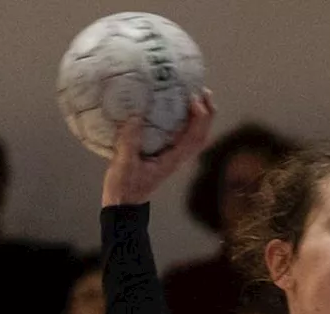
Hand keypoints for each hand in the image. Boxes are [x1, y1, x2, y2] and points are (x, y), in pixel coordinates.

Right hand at [101, 92, 214, 206]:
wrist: (123, 207)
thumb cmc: (125, 188)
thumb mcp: (124, 163)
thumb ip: (130, 140)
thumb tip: (135, 115)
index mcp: (173, 160)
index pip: (194, 136)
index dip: (199, 116)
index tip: (193, 98)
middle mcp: (178, 158)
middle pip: (201, 135)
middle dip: (207, 112)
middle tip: (203, 91)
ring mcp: (174, 158)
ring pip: (195, 136)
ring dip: (200, 117)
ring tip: (196, 97)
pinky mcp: (166, 156)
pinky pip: (184, 137)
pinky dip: (188, 123)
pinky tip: (179, 111)